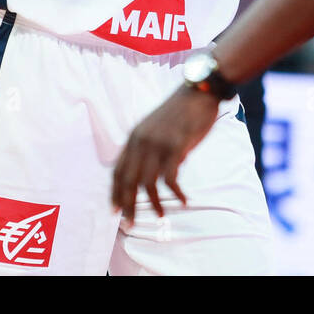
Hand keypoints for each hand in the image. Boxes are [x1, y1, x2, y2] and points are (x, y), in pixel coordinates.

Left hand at [111, 86, 219, 222]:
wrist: (199, 90)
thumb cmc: (182, 109)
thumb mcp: (158, 127)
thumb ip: (152, 148)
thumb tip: (158, 175)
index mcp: (134, 136)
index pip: (117, 171)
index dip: (114, 193)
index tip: (115, 211)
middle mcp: (141, 141)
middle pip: (128, 181)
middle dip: (127, 205)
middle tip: (130, 223)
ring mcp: (158, 144)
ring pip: (147, 184)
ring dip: (153, 204)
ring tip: (161, 216)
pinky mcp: (176, 146)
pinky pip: (171, 179)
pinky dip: (176, 193)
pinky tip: (183, 201)